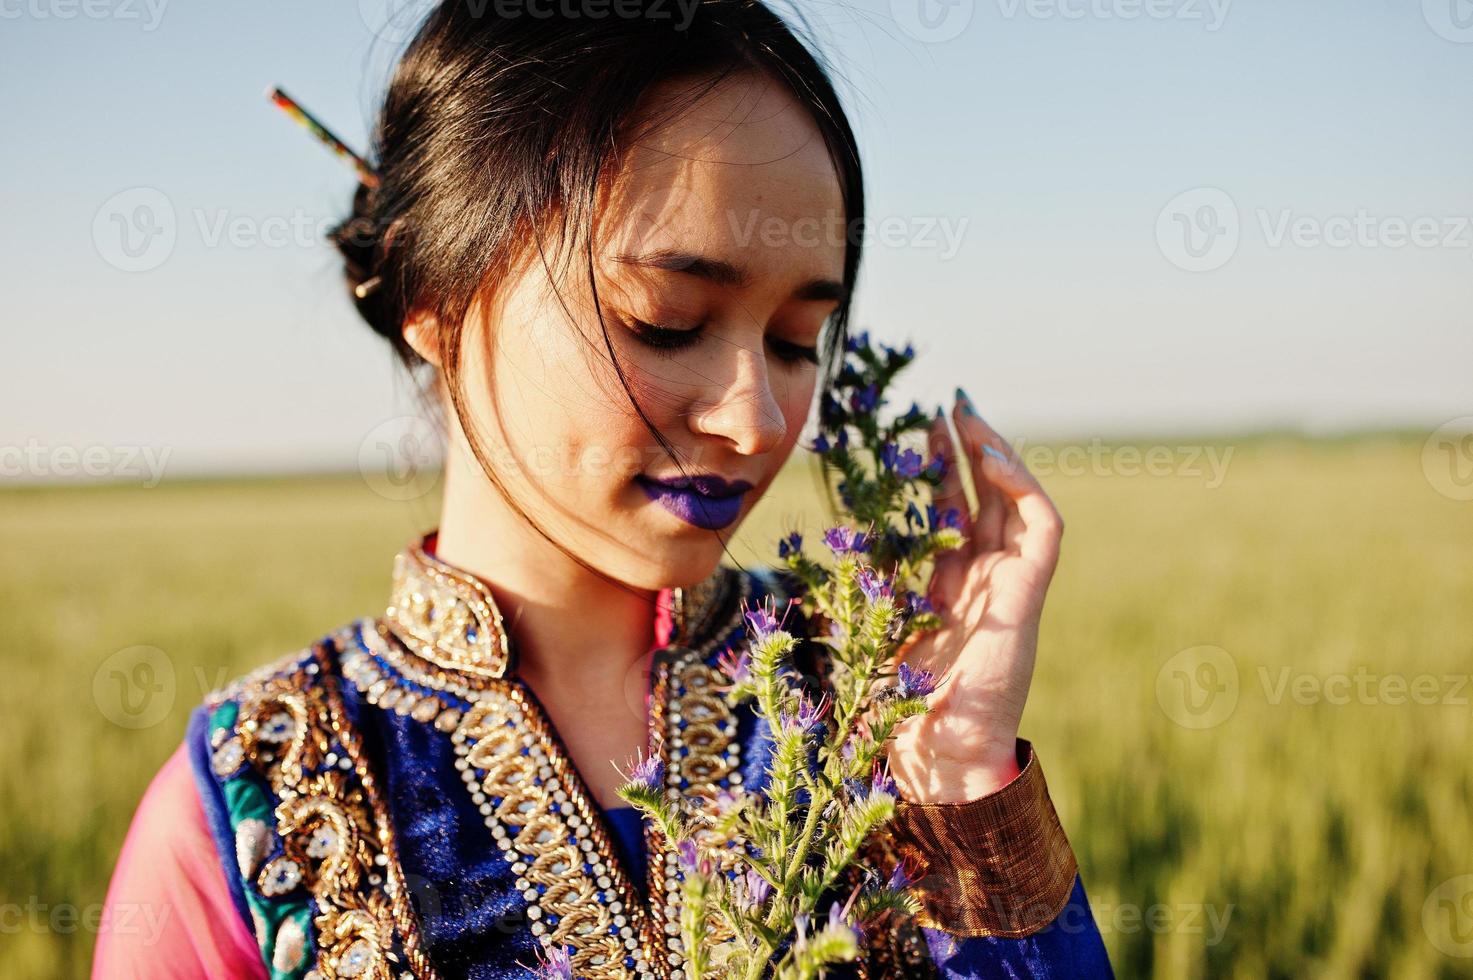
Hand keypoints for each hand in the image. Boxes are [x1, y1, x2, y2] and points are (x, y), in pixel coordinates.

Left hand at [888, 388, 1064, 803]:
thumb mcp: (872, 626)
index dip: (941, 470)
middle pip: (986, 496)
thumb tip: (823, 549)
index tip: (916, 431)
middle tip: (946, 404)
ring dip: (995, 453)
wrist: (936, 752)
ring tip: (966, 414)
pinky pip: (1041, 526)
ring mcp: (1011, 584)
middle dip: (968, 447)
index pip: (955, 512)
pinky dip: (1022, 486)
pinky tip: (989, 456)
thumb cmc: (898, 706)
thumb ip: (865, 585)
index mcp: (951, 588)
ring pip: (1016, 501)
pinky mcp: (1030, 593)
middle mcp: (985, 580)